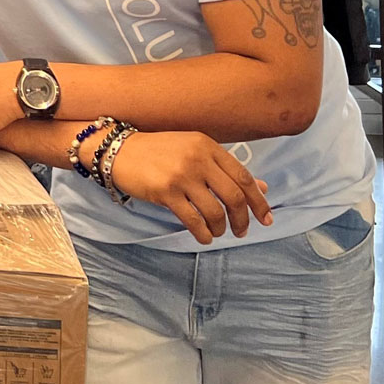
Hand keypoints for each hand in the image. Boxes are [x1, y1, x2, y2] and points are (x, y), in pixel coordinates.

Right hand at [104, 130, 273, 243]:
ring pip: (215, 211)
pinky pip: (193, 220)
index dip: (258, 200)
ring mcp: (181, 176)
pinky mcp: (165, 192)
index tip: (266, 218)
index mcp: (208, 146)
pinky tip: (203, 237)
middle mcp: (198, 159)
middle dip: (242, 219)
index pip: (243, 177)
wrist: (117, 150)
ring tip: (217, 232)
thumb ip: (225, 168)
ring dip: (221, 228)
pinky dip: (203, 233)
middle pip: (234, 197)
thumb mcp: (193, 150)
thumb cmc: (157, 151)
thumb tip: (261, 187)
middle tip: (241, 231)